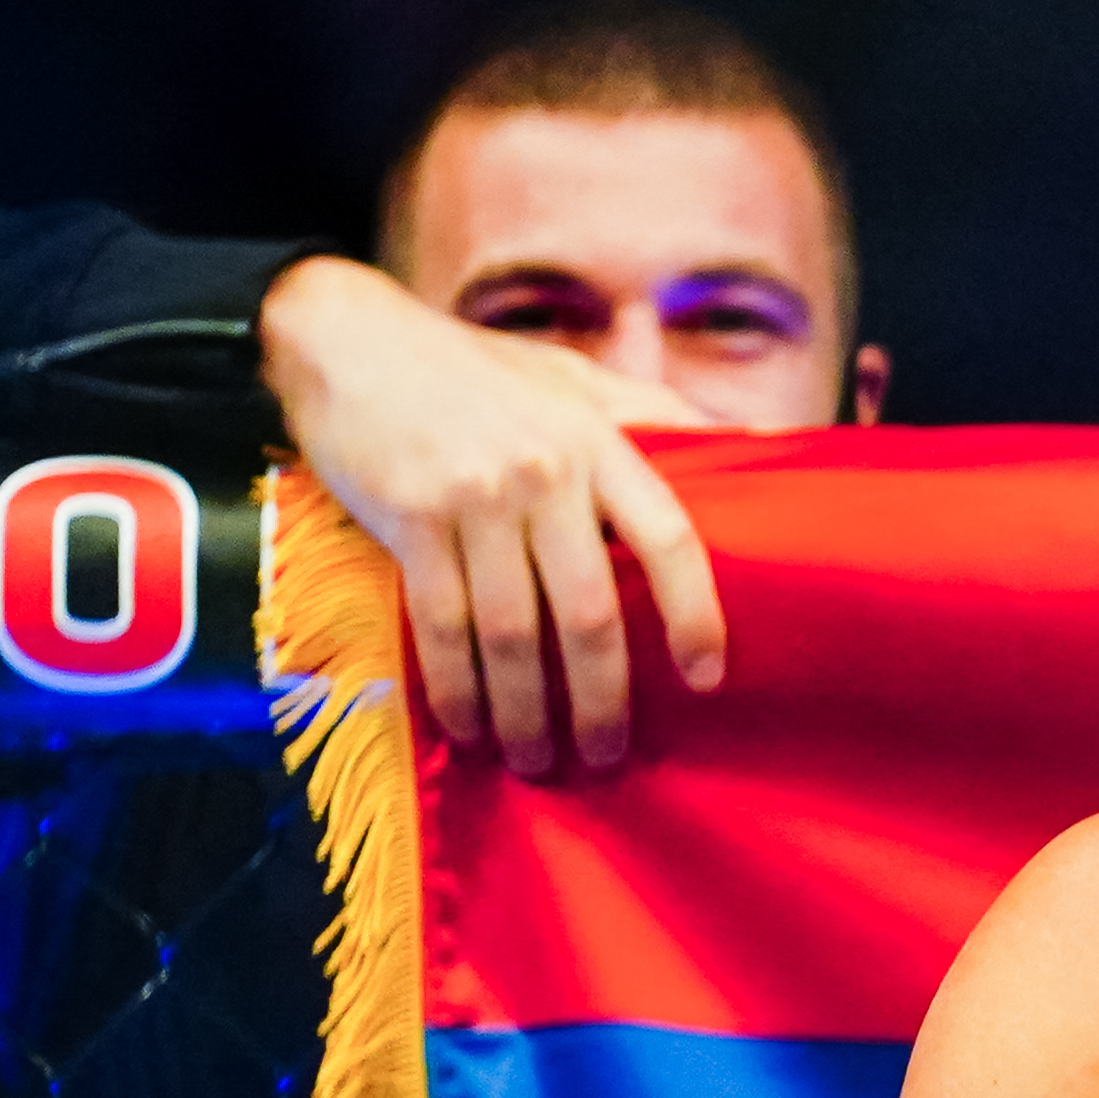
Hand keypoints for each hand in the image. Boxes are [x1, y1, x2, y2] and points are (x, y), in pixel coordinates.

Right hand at [256, 253, 728, 776]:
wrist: (346, 336)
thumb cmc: (472, 367)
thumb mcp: (574, 377)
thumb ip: (653, 416)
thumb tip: (752, 445)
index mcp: (598, 443)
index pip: (668, 539)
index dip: (694, 614)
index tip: (706, 678)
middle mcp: (545, 475)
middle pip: (588, 613)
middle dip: (600, 699)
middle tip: (607, 756)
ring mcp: (475, 500)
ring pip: (512, 634)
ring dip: (526, 711)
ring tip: (538, 761)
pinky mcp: (409, 519)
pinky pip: (442, 625)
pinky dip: (458, 687)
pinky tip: (471, 728)